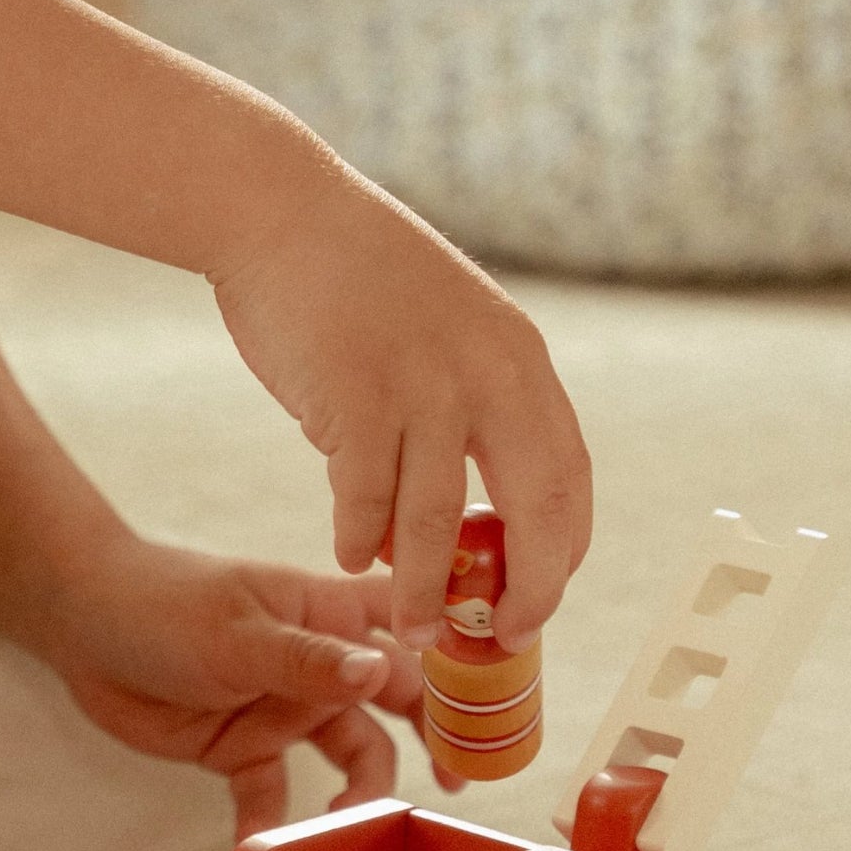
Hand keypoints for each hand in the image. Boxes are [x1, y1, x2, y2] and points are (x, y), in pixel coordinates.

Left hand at [49, 537, 462, 838]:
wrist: (81, 623)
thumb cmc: (166, 601)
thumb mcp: (240, 632)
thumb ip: (310, 661)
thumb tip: (380, 674)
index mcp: (334, 615)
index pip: (417, 629)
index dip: (462, 658)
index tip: (501, 702)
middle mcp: (324, 665)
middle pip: (400, 704)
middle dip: (436, 741)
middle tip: (460, 786)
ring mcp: (287, 709)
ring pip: (351, 758)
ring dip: (359, 794)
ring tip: (350, 827)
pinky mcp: (244, 750)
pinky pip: (274, 796)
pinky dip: (274, 826)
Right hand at [210, 156, 591, 652]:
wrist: (281, 212)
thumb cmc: (360, 284)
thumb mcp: (449, 334)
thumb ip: (471, 412)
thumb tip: (464, 523)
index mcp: (520, 362)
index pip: (569, 480)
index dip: (562, 554)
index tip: (539, 601)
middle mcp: (487, 375)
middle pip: (534, 511)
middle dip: (525, 590)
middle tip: (504, 638)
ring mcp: (422, 384)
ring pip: (437, 521)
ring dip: (425, 589)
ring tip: (413, 628)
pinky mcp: (355, 395)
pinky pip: (365, 497)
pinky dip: (360, 539)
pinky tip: (351, 556)